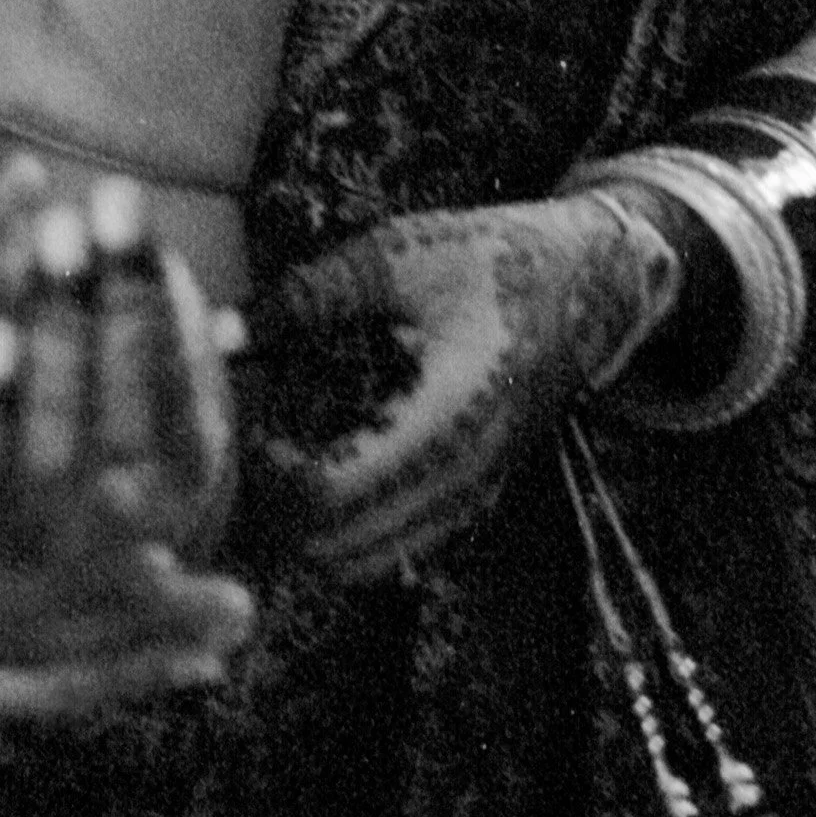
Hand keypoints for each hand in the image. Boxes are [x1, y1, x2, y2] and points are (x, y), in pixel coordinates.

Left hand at [256, 190, 678, 579]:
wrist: (591, 282)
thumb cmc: (496, 258)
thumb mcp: (402, 256)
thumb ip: (313, 293)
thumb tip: (224, 329)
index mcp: (446, 415)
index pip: (337, 497)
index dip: (274, 477)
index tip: (248, 428)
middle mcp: (461, 475)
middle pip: (341, 549)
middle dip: (279, 513)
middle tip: (244, 451)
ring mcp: (470, 495)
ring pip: (367, 560)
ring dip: (308, 529)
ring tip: (272, 459)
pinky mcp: (469, 496)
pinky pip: (395, 545)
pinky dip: (343, 527)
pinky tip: (313, 464)